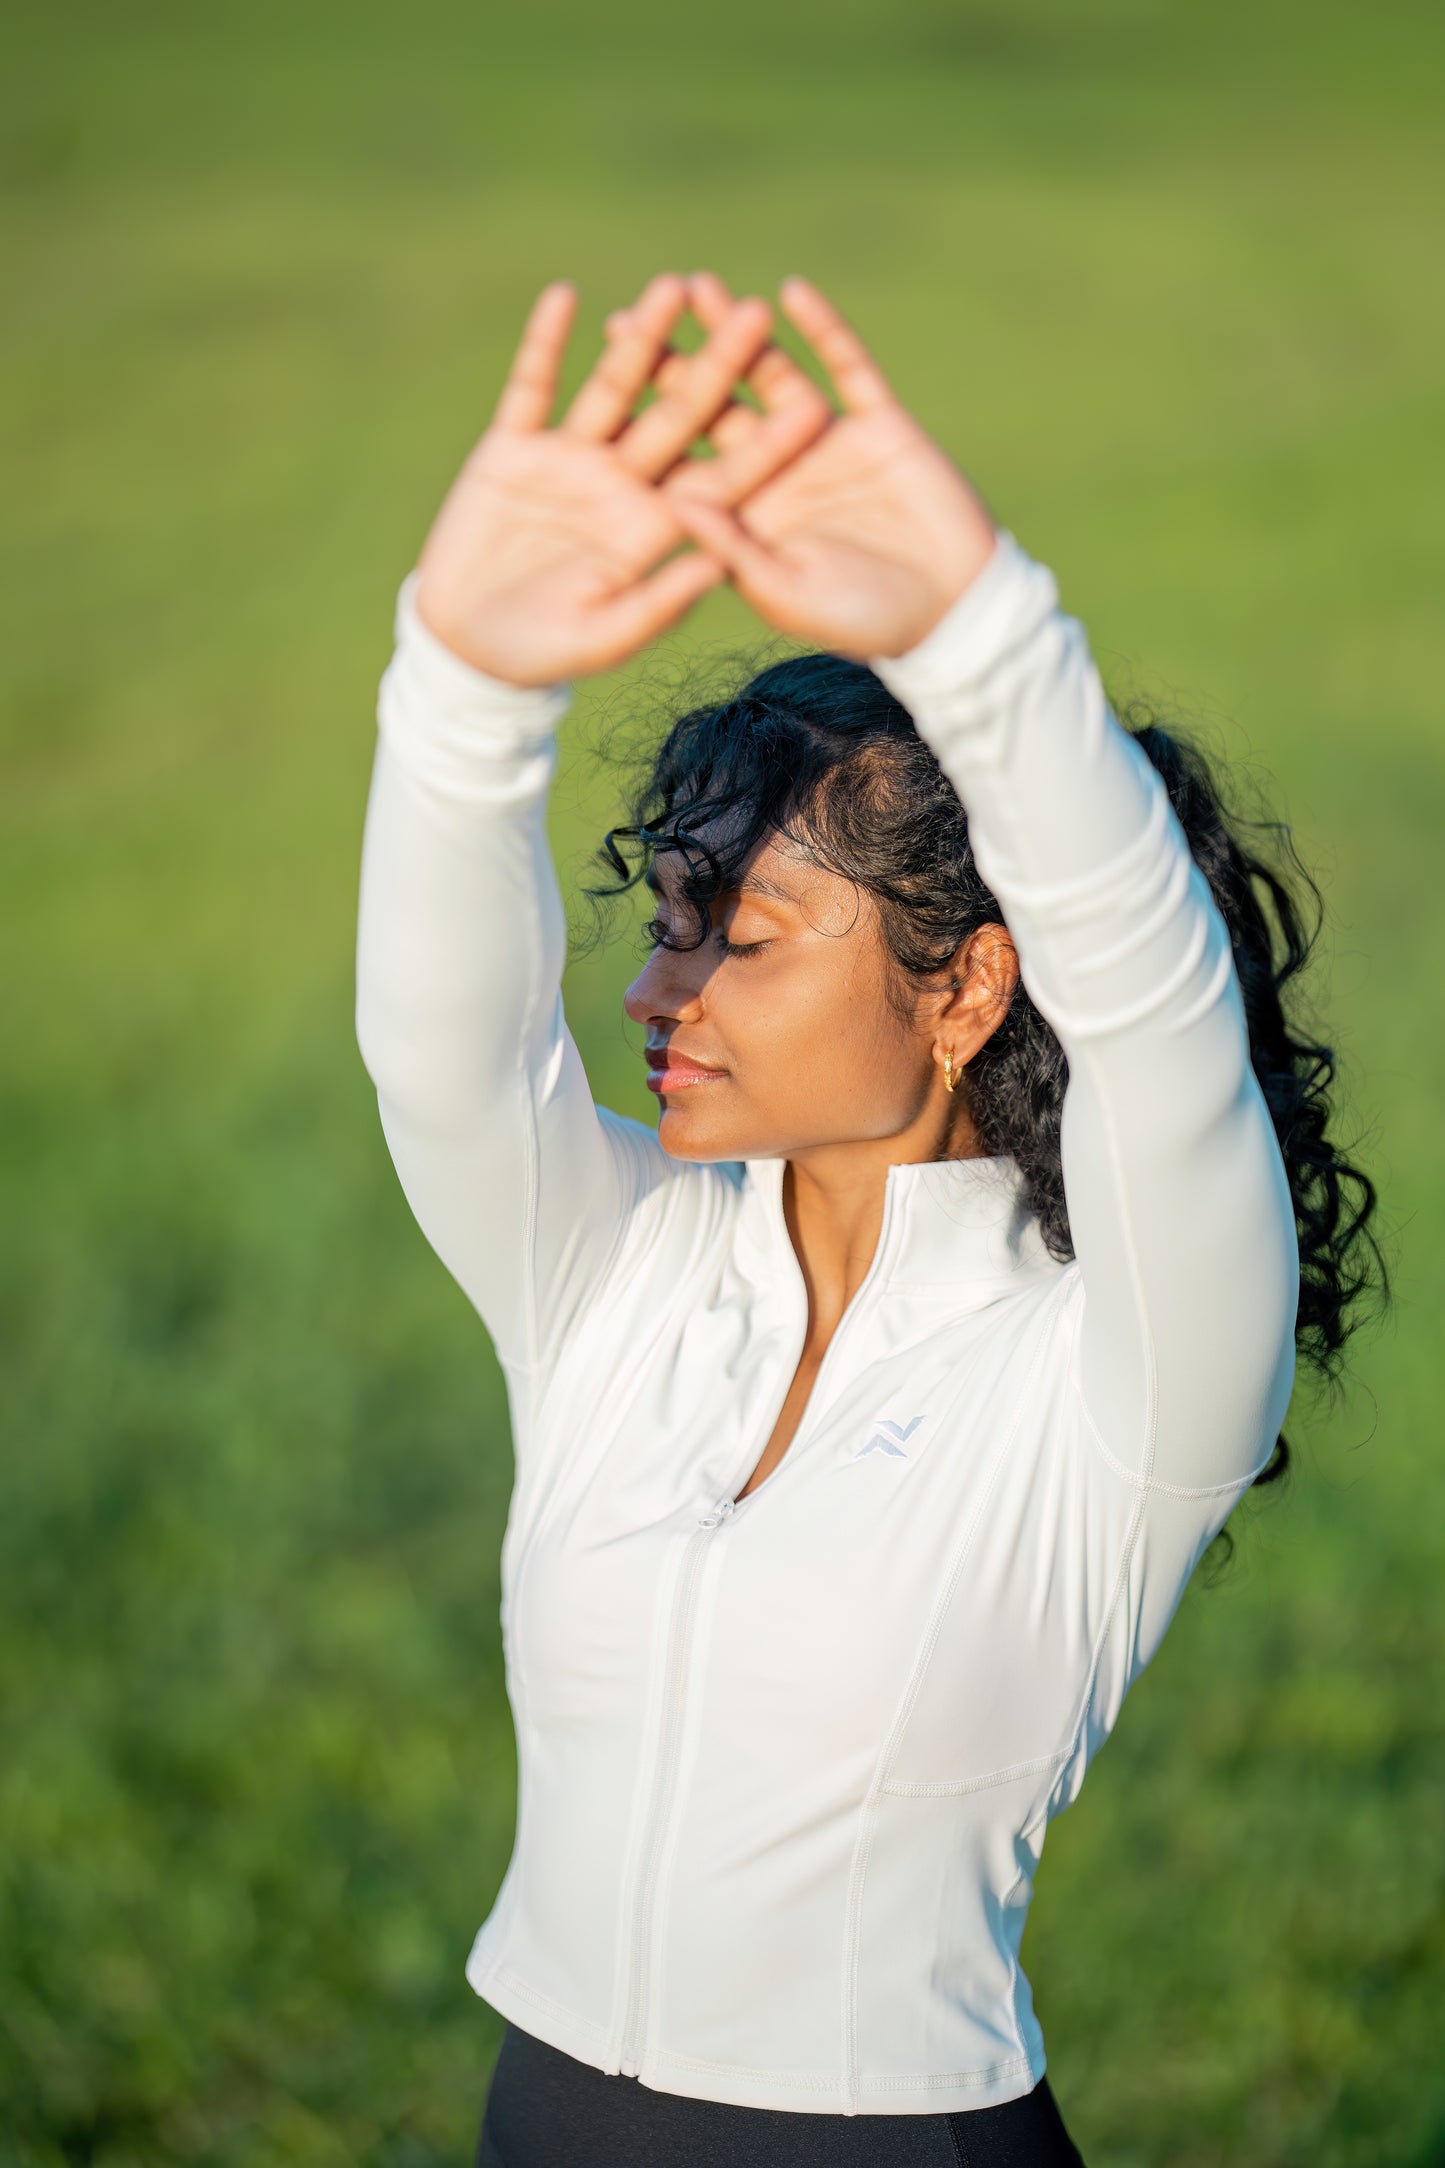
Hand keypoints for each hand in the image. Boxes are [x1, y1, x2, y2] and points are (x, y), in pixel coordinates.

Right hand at [411, 275, 829, 686]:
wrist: (468, 645)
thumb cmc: (544, 653)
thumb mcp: (606, 635)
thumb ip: (661, 599)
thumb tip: (718, 563)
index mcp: (655, 527)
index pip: (721, 476)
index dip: (765, 442)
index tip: (810, 404)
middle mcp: (621, 484)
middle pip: (679, 414)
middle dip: (716, 365)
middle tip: (755, 314)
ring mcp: (569, 460)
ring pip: (615, 386)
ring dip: (642, 337)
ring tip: (673, 285)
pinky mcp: (515, 448)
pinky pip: (533, 386)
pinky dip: (545, 343)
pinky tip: (564, 296)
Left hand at [629, 273, 999, 660]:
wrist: (955, 611)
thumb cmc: (865, 621)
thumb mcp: (787, 592)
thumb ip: (732, 548)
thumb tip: (674, 501)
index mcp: (748, 517)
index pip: (687, 463)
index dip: (645, 427)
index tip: (601, 387)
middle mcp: (778, 474)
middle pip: (716, 410)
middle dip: (675, 365)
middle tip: (627, 320)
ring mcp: (826, 445)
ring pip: (772, 377)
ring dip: (736, 334)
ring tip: (697, 287)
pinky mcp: (877, 424)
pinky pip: (845, 367)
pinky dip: (822, 330)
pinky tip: (790, 291)